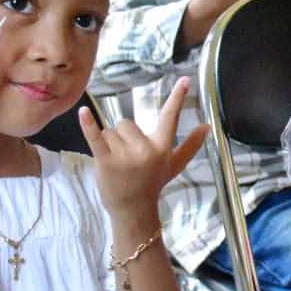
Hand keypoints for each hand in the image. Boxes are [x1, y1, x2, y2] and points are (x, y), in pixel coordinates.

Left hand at [79, 77, 208, 227]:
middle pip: (127, 124)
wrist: (132, 210)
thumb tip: (207, 126)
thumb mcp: (175, 165)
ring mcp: (125, 155)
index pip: (170, 118)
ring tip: (116, 163)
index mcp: (162, 148)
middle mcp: (146, 150)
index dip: (178, 98)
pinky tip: (83, 112)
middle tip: (127, 159)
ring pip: (111, 131)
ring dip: (109, 144)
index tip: (185, 80)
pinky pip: (96, 137)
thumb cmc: (153, 184)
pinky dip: (88, 125)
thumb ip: (191, 144)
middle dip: (123, 137)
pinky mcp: (105, 160)